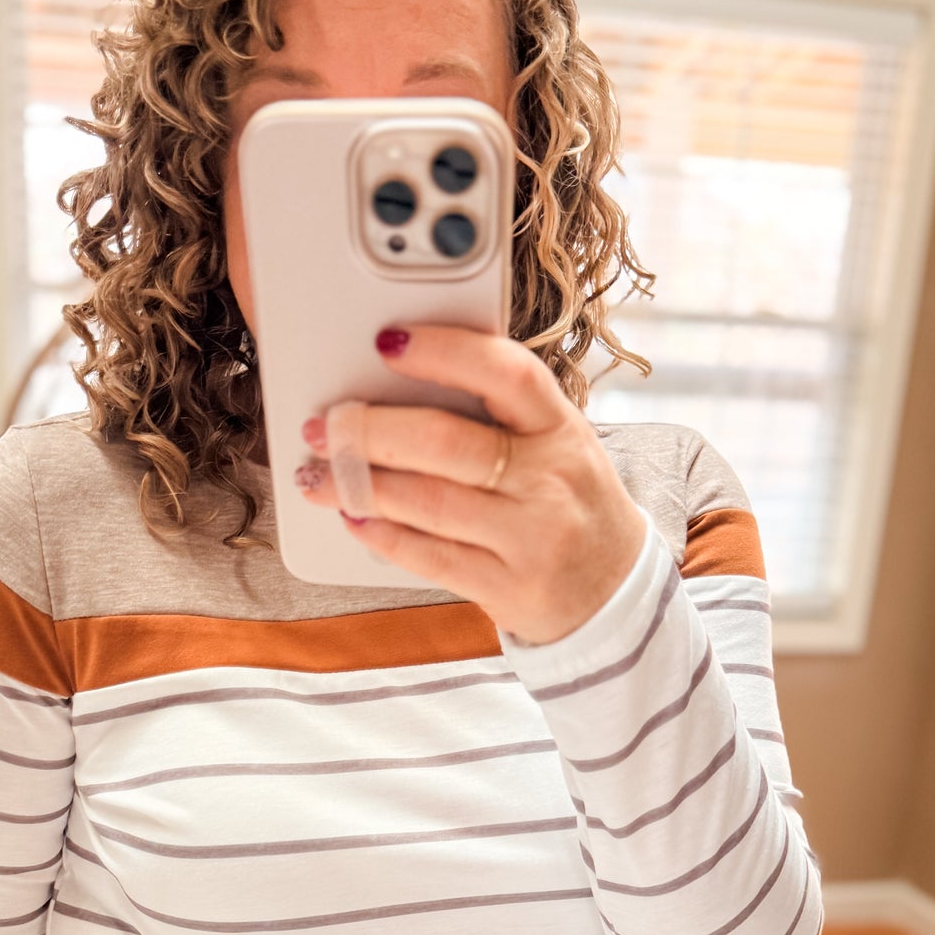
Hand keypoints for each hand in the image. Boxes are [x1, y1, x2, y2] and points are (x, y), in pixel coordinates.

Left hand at [294, 325, 646, 645]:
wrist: (614, 592)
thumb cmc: (570, 503)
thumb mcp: (557, 444)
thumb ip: (498, 414)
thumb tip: (398, 384)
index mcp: (562, 427)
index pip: (507, 373)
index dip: (444, 351)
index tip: (388, 341)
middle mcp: (549, 480)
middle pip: (446, 443)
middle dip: (371, 431)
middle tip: (326, 424)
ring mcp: (530, 538)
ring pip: (427, 502)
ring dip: (360, 485)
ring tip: (320, 474)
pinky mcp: (506, 587)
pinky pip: (429, 557)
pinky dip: (382, 534)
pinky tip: (353, 517)